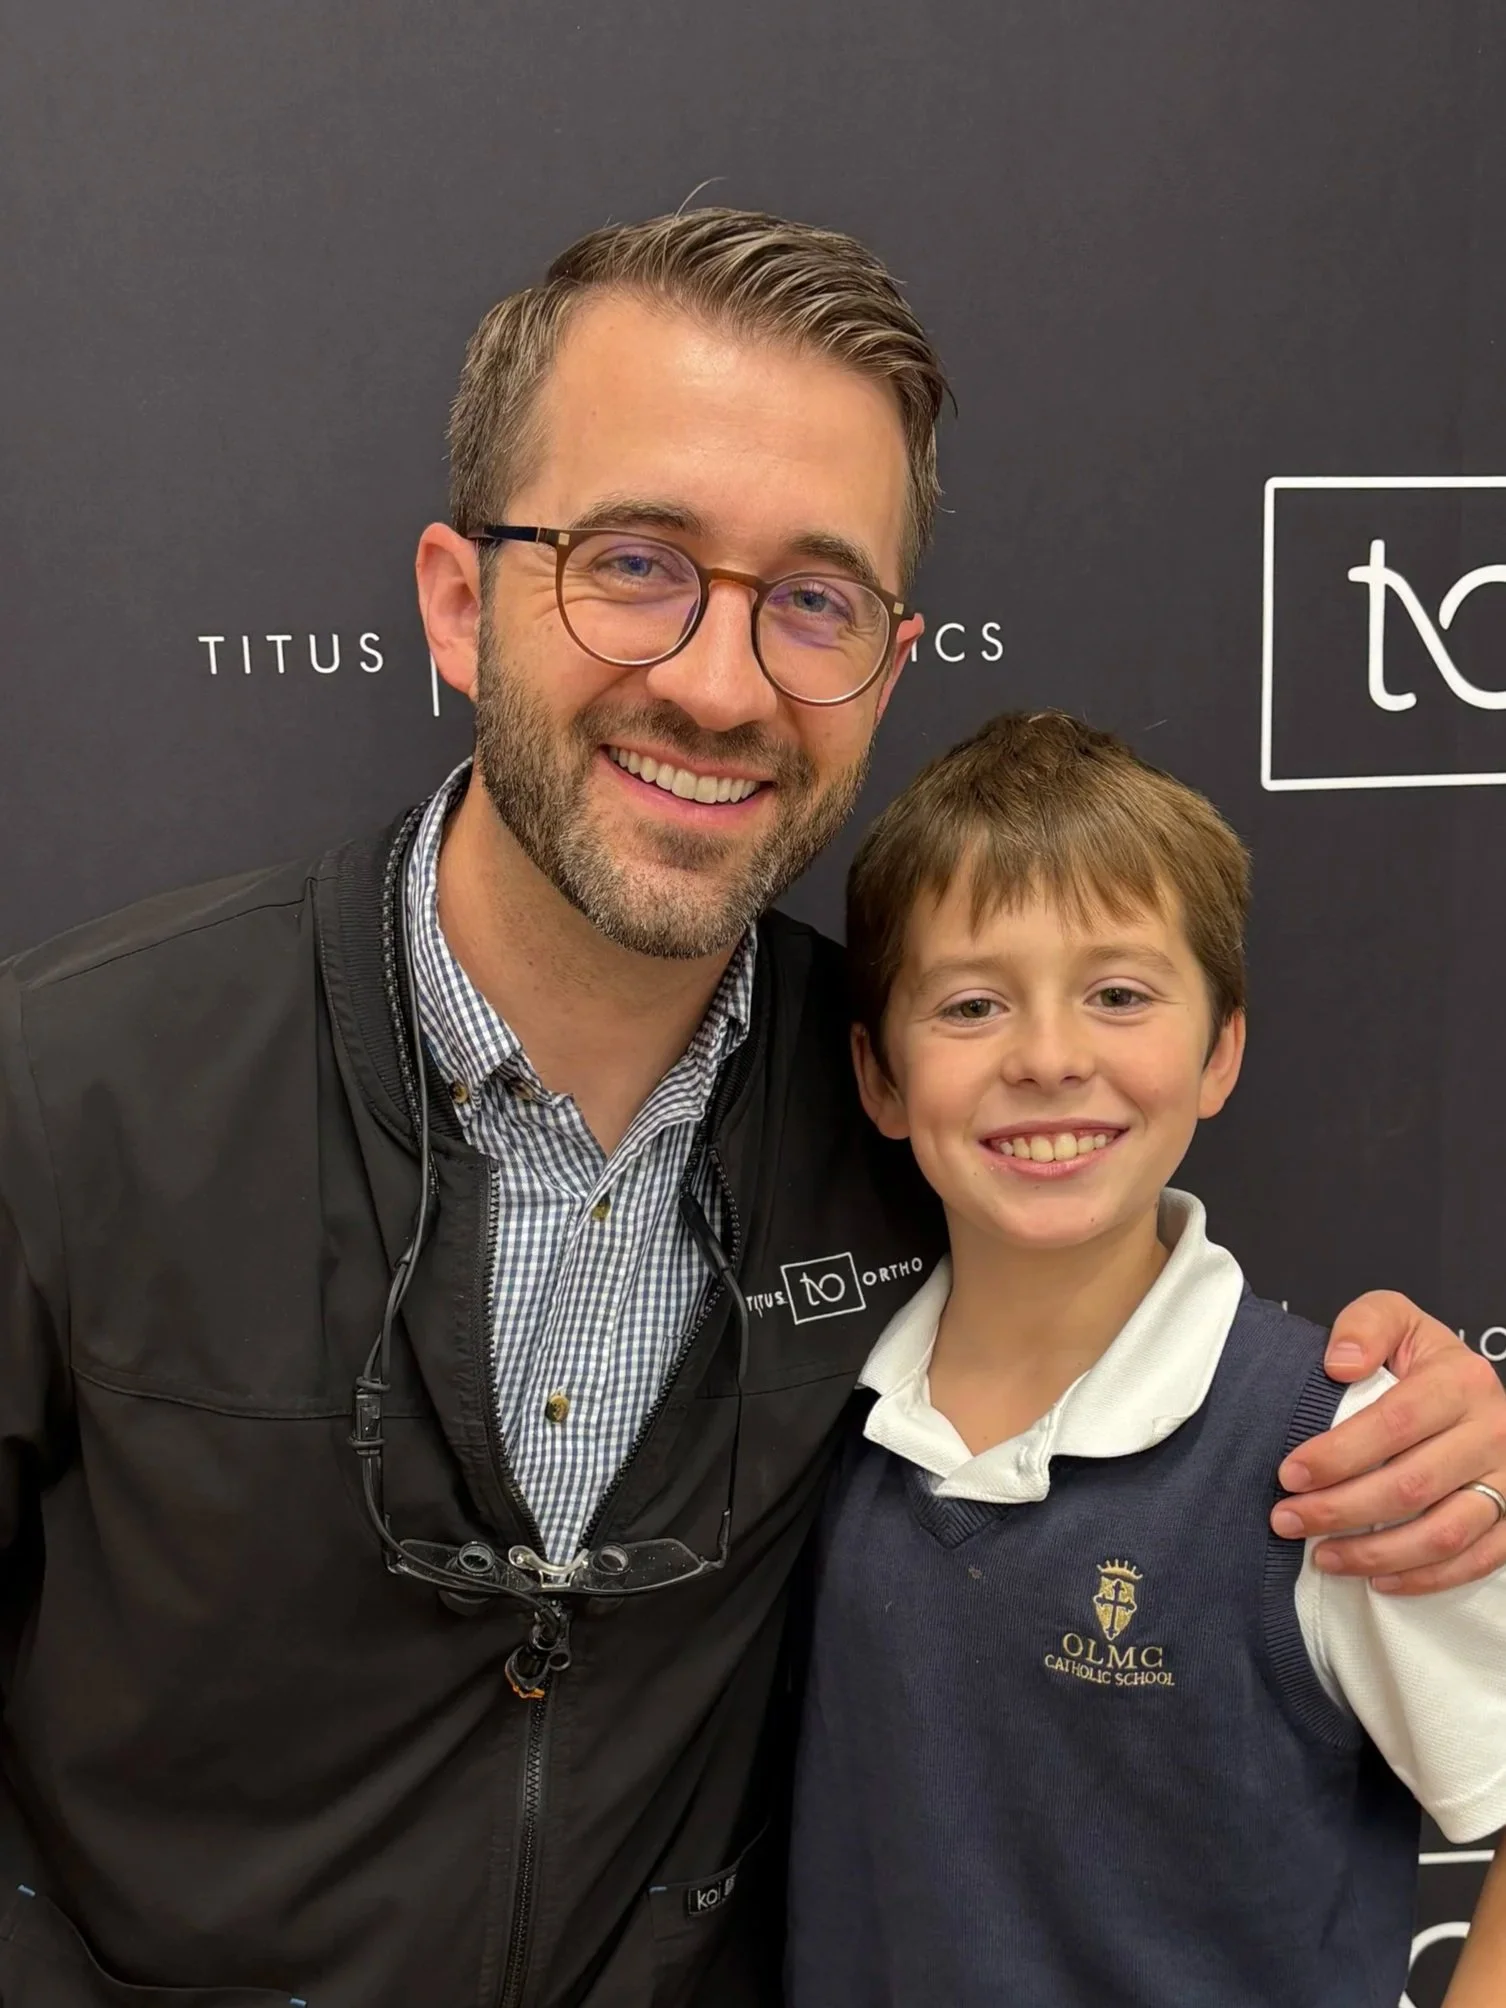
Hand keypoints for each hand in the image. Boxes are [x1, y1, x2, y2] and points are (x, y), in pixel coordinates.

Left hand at [1268, 1290, 1505, 1592]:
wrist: (1473, 1385)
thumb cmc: (1420, 1357)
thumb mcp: (1393, 1318)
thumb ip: (1365, 1326)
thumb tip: (1341, 1364)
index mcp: (1462, 1380)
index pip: (1394, 1424)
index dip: (1338, 1454)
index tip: (1289, 1474)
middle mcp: (1494, 1431)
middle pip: (1412, 1485)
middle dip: (1340, 1509)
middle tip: (1287, 1519)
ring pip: (1443, 1532)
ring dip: (1377, 1554)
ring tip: (1322, 1556)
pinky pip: (1477, 1561)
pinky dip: (1426, 1578)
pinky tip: (1378, 1580)